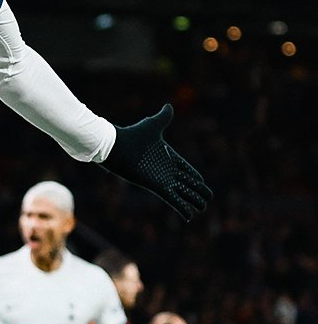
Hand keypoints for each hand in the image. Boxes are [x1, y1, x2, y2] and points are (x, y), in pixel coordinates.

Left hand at [101, 104, 210, 220]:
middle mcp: (166, 170)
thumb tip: (169, 107)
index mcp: (167, 157)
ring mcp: (162, 179)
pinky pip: (172, 199)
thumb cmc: (132, 136)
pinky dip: (181, 207)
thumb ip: (163, 118)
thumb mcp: (152, 125)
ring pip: (183, 192)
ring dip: (193, 201)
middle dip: (198, 191)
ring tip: (202, 208)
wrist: (116, 146)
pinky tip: (189, 216)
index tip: (203, 182)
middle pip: (187, 183)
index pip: (185, 168)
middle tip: (207, 199)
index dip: (195, 176)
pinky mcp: (156, 186)